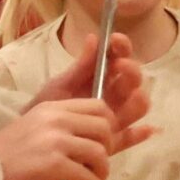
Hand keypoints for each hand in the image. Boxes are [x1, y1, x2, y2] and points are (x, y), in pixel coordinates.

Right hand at [0, 101, 112, 179]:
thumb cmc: (9, 156)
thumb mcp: (37, 128)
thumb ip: (64, 126)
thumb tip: (99, 136)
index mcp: (51, 108)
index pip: (98, 105)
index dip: (109, 124)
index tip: (104, 141)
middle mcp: (55, 119)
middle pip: (104, 127)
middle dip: (109, 148)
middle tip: (100, 164)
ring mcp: (54, 141)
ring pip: (99, 152)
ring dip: (103, 170)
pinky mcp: (53, 164)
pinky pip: (87, 175)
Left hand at [33, 31, 153, 149]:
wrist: (32, 137)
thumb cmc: (47, 107)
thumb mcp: (60, 85)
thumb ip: (79, 66)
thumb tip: (94, 37)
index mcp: (101, 78)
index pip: (119, 58)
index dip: (122, 48)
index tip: (116, 40)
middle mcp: (113, 96)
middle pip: (133, 82)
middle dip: (131, 71)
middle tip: (120, 65)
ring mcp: (115, 118)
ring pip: (137, 107)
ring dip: (139, 99)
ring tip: (134, 95)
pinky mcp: (113, 141)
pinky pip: (129, 138)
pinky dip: (140, 134)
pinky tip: (147, 129)